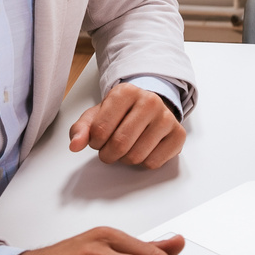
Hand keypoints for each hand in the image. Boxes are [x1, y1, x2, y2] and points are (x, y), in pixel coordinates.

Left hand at [69, 83, 185, 167]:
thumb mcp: (96, 115)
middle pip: (120, 144)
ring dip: (125, 159)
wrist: (150, 108)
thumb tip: (75, 145)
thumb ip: (81, 129)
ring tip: (127, 147)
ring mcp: (167, 117)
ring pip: (136, 156)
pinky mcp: (178, 135)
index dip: (95, 142)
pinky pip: (153, 163)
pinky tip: (144, 149)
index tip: (98, 139)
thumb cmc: (121, 113)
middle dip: (109, 154)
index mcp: (126, 92)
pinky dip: (143, 162)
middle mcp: (149, 101)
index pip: (100, 130)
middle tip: (109, 149)